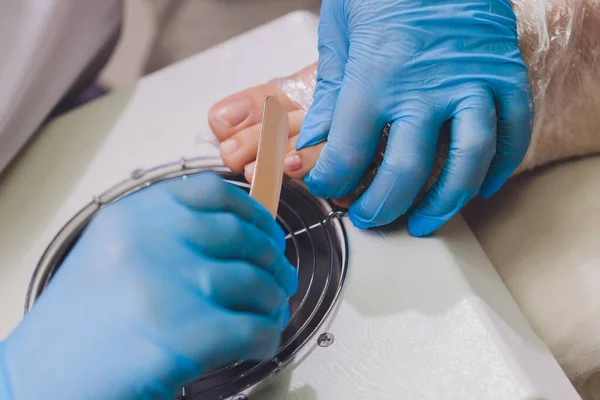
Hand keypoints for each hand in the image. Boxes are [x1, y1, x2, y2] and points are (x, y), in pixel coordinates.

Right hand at [0, 173, 296, 399]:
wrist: (40, 381)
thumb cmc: (80, 325)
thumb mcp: (113, 255)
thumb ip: (167, 236)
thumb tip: (241, 236)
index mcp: (133, 217)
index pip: (212, 193)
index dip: (252, 211)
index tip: (267, 228)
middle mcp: (152, 242)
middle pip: (243, 237)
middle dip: (273, 260)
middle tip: (280, 276)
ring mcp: (169, 286)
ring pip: (256, 283)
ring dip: (273, 301)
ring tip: (271, 312)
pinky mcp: (184, 335)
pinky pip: (254, 329)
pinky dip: (267, 337)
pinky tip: (259, 343)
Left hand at [298, 0, 533, 235]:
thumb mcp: (341, 30)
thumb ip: (329, 90)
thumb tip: (317, 138)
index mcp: (375, 75)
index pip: (346, 154)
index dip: (331, 183)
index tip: (327, 189)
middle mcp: (425, 87)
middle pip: (404, 172)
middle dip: (381, 206)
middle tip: (369, 217)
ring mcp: (473, 84)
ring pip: (466, 164)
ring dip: (443, 204)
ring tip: (424, 223)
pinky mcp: (507, 77)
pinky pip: (512, 136)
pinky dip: (497, 170)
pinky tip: (477, 189)